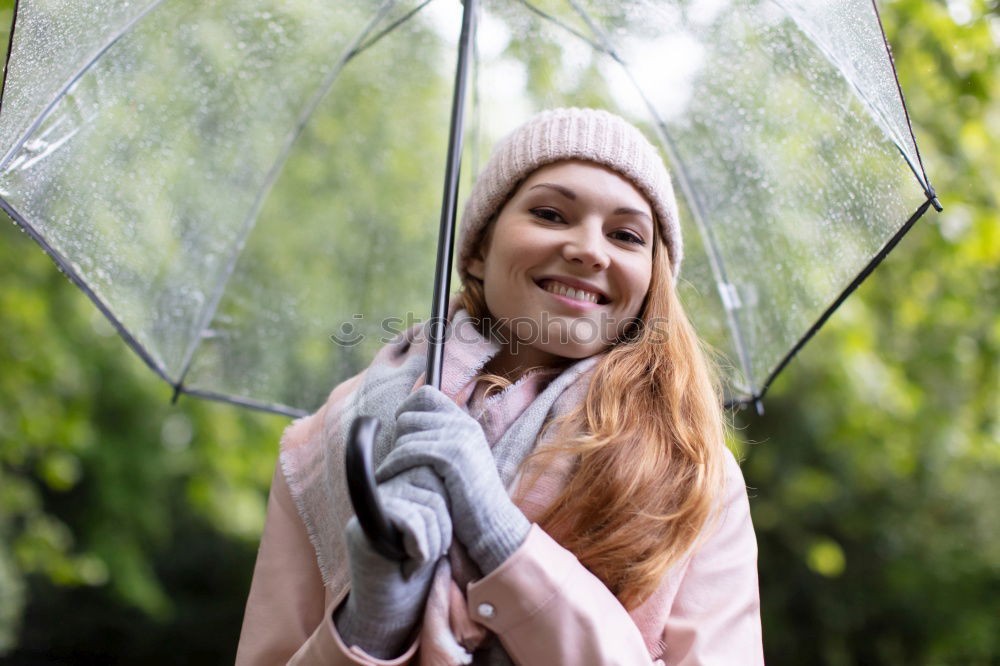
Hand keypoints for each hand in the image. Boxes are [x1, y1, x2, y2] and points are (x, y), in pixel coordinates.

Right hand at [334, 467, 450, 657]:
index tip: (430, 549)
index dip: (445, 521)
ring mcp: (370, 508)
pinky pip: (411, 522)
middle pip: (435, 496)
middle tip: (421, 561)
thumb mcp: (433, 536)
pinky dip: (419, 551)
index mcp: (399, 490)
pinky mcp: (362, 526)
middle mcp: (382, 493)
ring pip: (427, 511)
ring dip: (430, 548)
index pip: (436, 481)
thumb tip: (462, 482)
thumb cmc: (413, 578)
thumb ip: (438, 507)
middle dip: (441, 536)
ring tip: (413, 565)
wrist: (386, 615)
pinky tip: (406, 569)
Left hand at [377, 385, 530, 573]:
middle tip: (397, 462)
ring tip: (391, 473)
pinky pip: (408, 451)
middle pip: (410, 414)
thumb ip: (439, 441)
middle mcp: (463, 425)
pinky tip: (386, 477)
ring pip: (405, 433)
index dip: (407, 409)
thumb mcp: (458, 461)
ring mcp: (458, 439)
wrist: (491, 525)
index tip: (402, 433)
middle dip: (398, 438)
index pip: (426, 394)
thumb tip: (404, 424)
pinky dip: (392, 464)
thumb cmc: (467, 500)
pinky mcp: (450, 456)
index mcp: (465, 423)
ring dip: (393, 455)